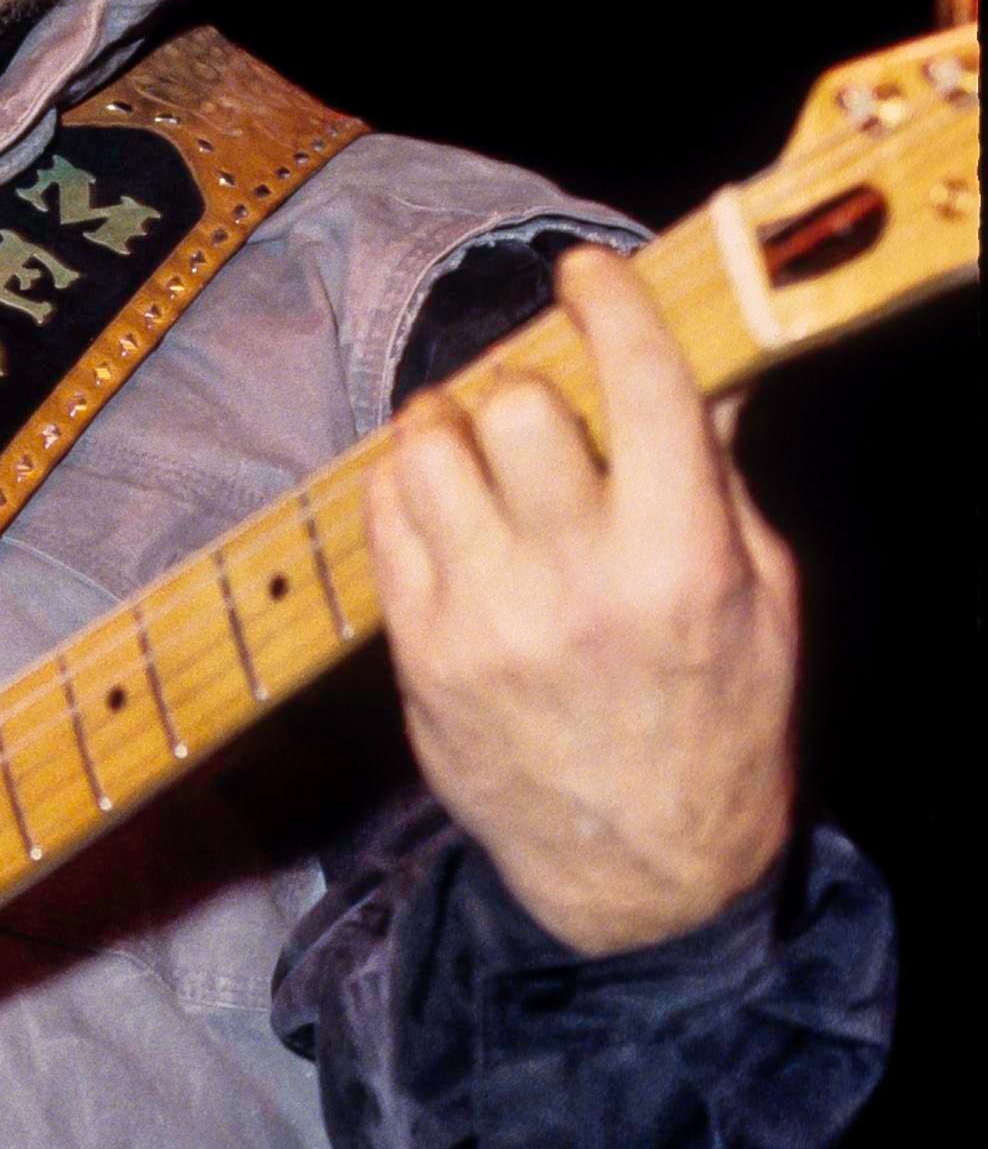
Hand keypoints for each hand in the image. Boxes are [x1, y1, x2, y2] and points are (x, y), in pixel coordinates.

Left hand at [365, 245, 800, 954]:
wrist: (642, 875)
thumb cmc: (717, 727)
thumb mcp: (763, 601)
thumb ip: (722, 478)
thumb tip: (698, 365)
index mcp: (682, 558)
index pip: (641, 382)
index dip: (610, 301)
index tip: (587, 273)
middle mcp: (577, 581)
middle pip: (517, 403)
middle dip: (527, 385)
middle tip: (535, 409)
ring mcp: (485, 617)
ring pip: (429, 449)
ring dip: (450, 427)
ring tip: (474, 448)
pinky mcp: (420, 652)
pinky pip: (384, 517)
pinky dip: (407, 488)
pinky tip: (443, 507)